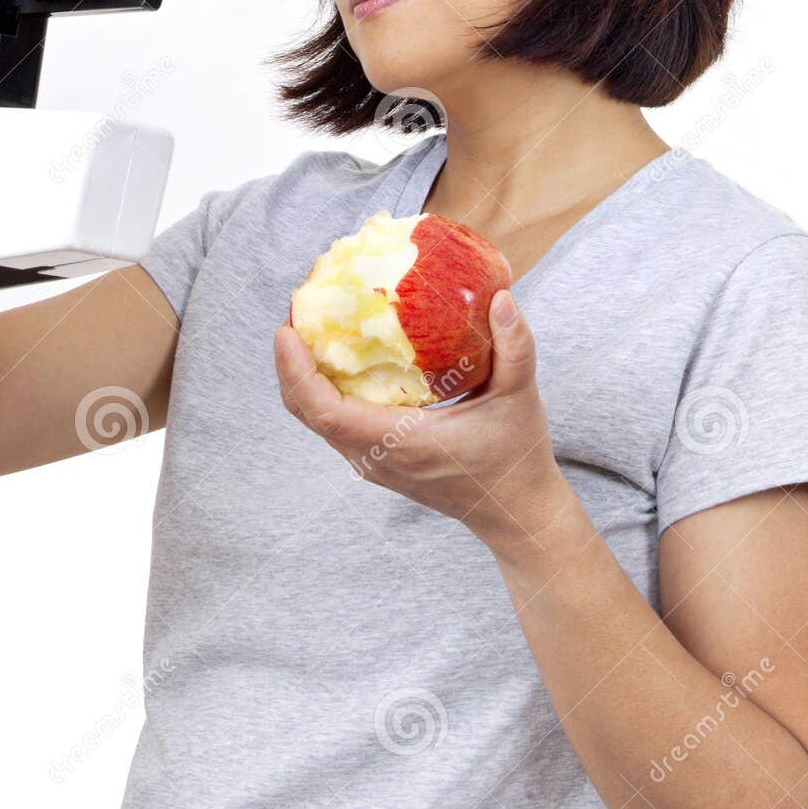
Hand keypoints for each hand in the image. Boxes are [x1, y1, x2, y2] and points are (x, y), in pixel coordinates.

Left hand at [274, 283, 568, 551]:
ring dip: (302, 377)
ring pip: (315, 420)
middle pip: (306, 412)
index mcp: (401, 442)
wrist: (513, 512)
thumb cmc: (516, 457)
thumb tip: (501, 296)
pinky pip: (333, 424)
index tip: (286, 331)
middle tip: (296, 312)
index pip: (325, 411)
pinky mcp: (375, 463)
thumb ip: (515, 346)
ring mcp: (371, 464)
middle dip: (289, 364)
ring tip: (309, 328)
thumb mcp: (520, 397)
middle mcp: (375, 457)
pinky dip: (321, 391)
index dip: (296, 372)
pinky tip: (336, 357)